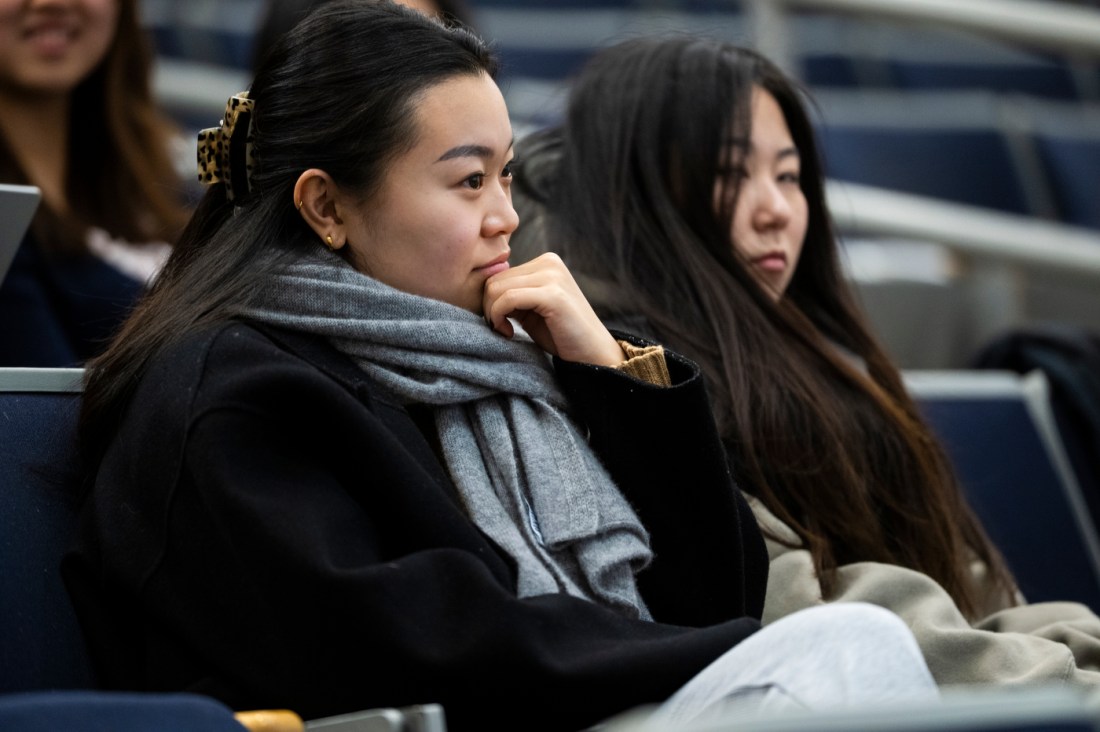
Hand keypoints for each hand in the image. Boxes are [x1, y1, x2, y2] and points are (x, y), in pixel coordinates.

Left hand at [483, 253, 624, 366]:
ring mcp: (552, 276)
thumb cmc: (560, 335)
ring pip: (497, 288)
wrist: (593, 355)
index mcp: (545, 262)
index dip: (490, 302)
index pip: (498, 274)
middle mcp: (550, 262)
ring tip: (506, 331)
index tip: (500, 323)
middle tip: (501, 329)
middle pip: (494, 280)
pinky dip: (499, 318)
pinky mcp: (552, 294)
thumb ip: (511, 293)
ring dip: (493, 314)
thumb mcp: (530, 308)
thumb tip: (477, 289)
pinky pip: (507, 299)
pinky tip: (510, 333)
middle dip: (489, 308)